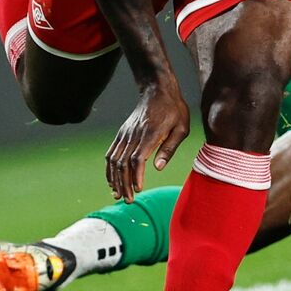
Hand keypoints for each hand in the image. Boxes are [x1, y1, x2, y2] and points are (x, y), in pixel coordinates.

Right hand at [106, 80, 189, 201]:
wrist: (158, 90)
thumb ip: (170, 148)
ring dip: (115, 179)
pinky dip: (109, 168)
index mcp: (150, 133)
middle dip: (124, 183)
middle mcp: (133, 134)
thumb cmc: (174, 109)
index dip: (136, 175)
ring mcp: (125, 133)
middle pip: (123, 163)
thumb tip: (159, 168)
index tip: (138, 189)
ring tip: (118, 194)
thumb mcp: (181, 128)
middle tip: (128, 200)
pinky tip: (112, 180)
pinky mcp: (122, 133)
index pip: (138, 158)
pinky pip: (111, 153)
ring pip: (114, 160)